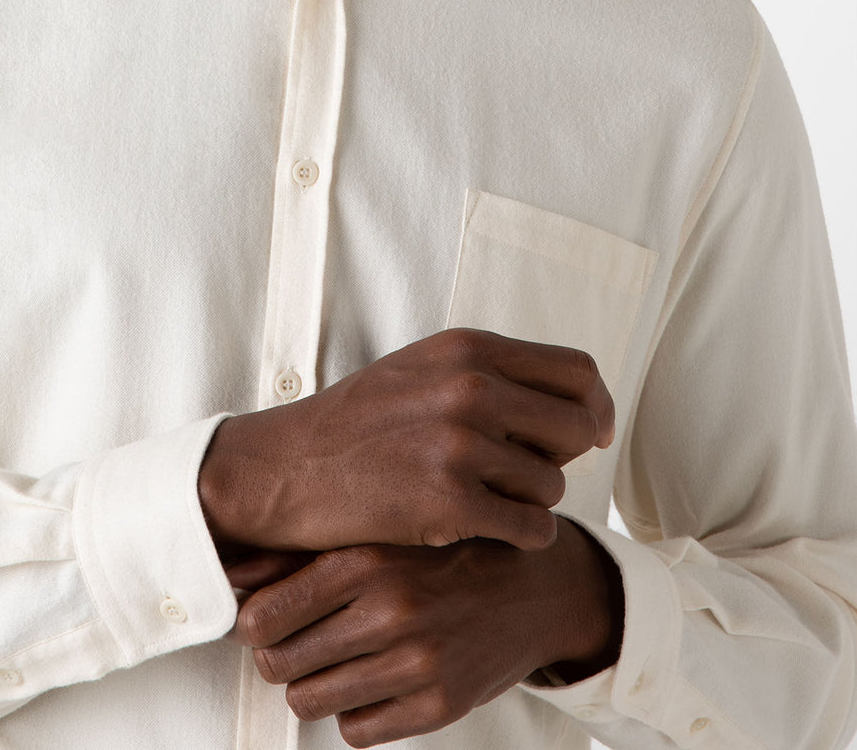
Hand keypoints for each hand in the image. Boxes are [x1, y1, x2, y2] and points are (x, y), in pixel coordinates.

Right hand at [199, 327, 614, 554]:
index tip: (592, 434)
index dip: (596, 407)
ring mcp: (460, 444)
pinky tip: (487, 529)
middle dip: (563, 457)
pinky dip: (520, 536)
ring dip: (531, 500)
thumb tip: (582, 409)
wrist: (289, 467)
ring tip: (487, 499)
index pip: (578, 372)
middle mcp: (471, 387)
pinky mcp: (448, 502)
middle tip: (528, 473)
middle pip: (577, 427)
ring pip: (554, 484)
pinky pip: (531, 528)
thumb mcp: (424, 369)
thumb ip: (494, 375)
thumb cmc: (361, 423)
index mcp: (469, 348)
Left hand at [228, 520, 623, 747]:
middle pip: (280, 663)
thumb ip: (303, 552)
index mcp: (369, 558)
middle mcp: (391, 610)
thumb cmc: (446, 552)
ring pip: (311, 701)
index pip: (265, 615)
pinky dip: (355, 711)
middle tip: (297, 640)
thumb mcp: (379, 532)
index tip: (260, 619)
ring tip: (334, 659)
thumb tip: (231, 574)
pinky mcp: (440, 706)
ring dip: (313, 685)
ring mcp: (418, 663)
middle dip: (279, 656)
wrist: (539, 587)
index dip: (252, 624)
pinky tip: (372, 679)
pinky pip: (357, 731)